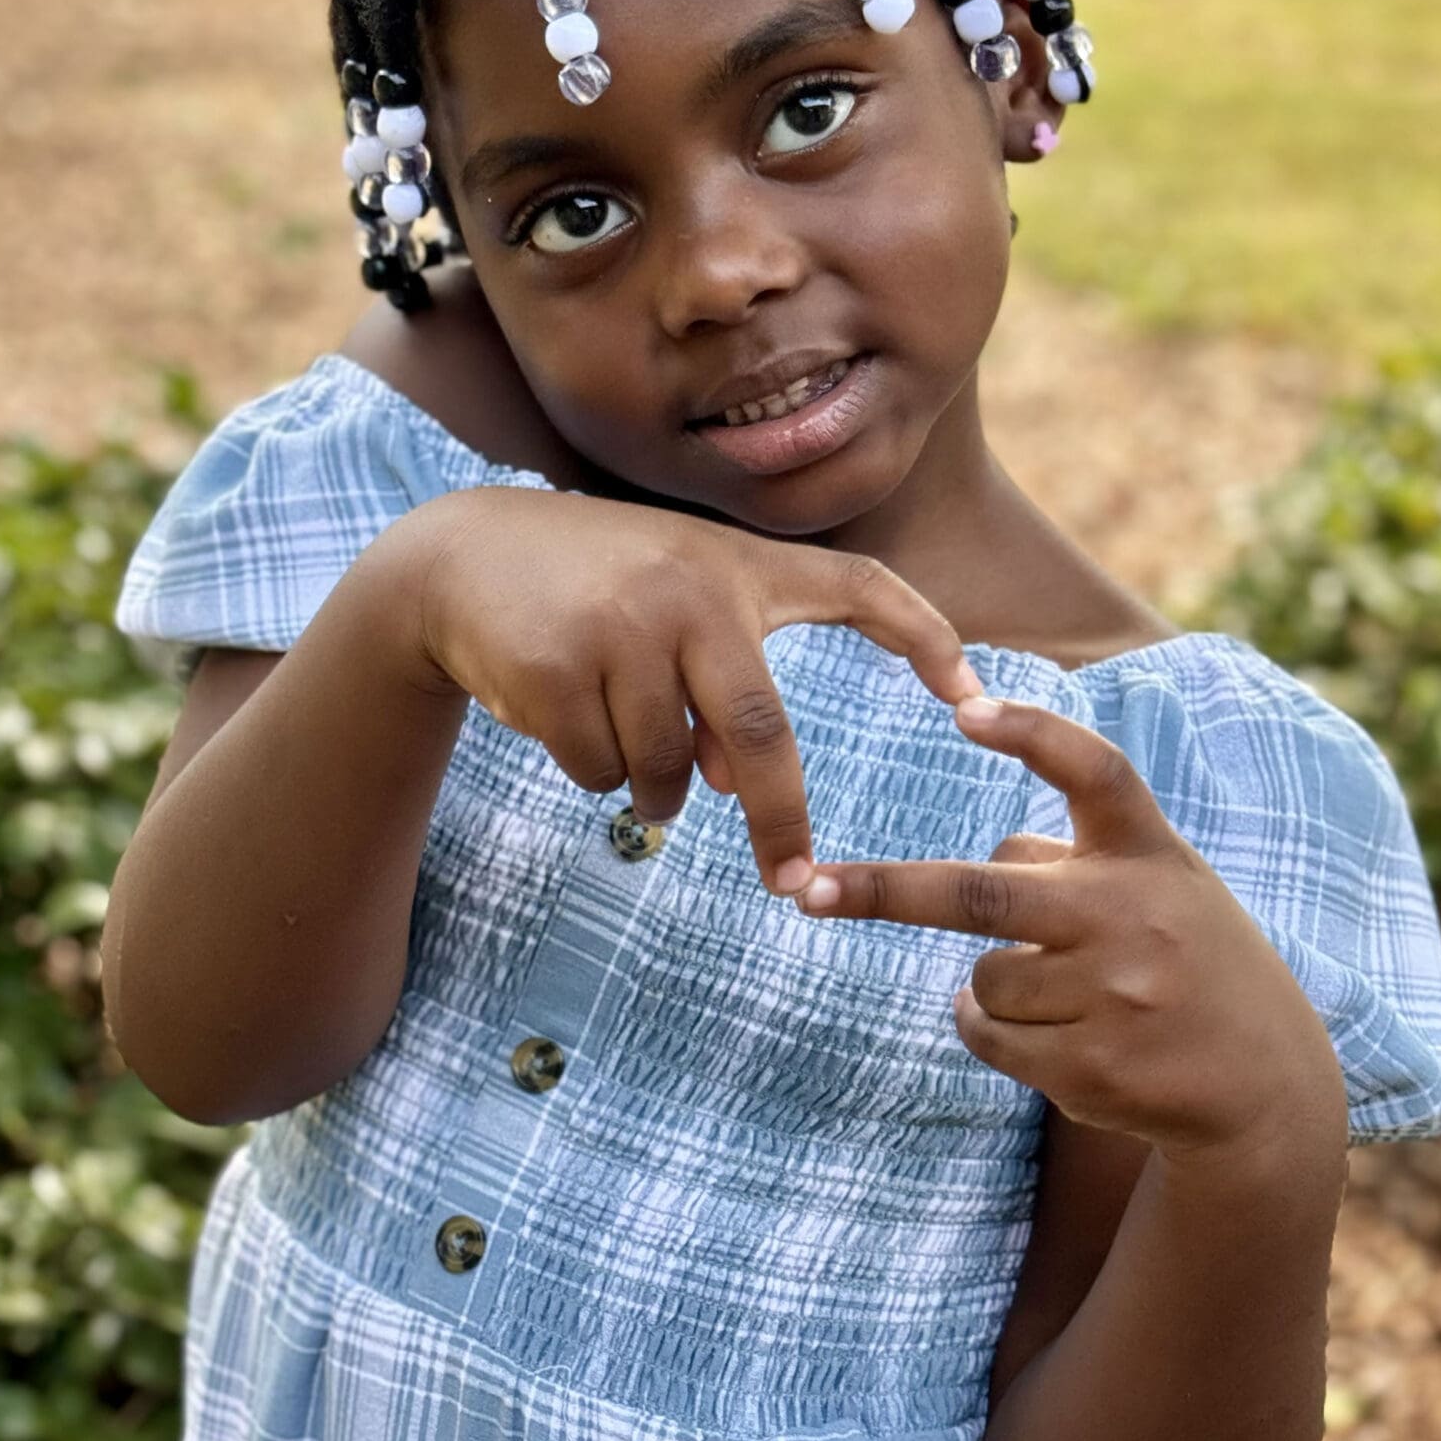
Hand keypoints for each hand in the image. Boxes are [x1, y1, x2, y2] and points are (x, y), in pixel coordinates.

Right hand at [375, 487, 980, 896]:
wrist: (461, 556)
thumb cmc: (592, 590)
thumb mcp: (671, 613)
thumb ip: (722, 685)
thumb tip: (732, 786)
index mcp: (739, 566)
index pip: (861, 586)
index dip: (927, 637)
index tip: (979, 698)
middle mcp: (692, 588)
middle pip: (760, 735)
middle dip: (779, 822)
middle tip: (792, 883)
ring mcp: (622, 627)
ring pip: (665, 770)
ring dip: (650, 790)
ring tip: (616, 737)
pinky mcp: (558, 668)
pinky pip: (600, 770)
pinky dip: (591, 771)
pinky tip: (561, 715)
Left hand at [795, 694, 1348, 1162]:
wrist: (1265, 1087)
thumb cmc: (1188, 962)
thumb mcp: (1157, 887)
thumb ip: (1075, 857)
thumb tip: (989, 853)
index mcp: (1151, 853)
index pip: (1094, 773)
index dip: (1033, 734)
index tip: (967, 709)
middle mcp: (1133, 916)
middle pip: (981, 895)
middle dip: (884, 890)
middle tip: (811, 891)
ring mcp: (1115, 996)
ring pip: (982, 976)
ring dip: (989, 983)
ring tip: (1062, 996)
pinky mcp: (1093, 1067)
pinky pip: (988, 1036)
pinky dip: (990, 1030)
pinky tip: (1057, 1039)